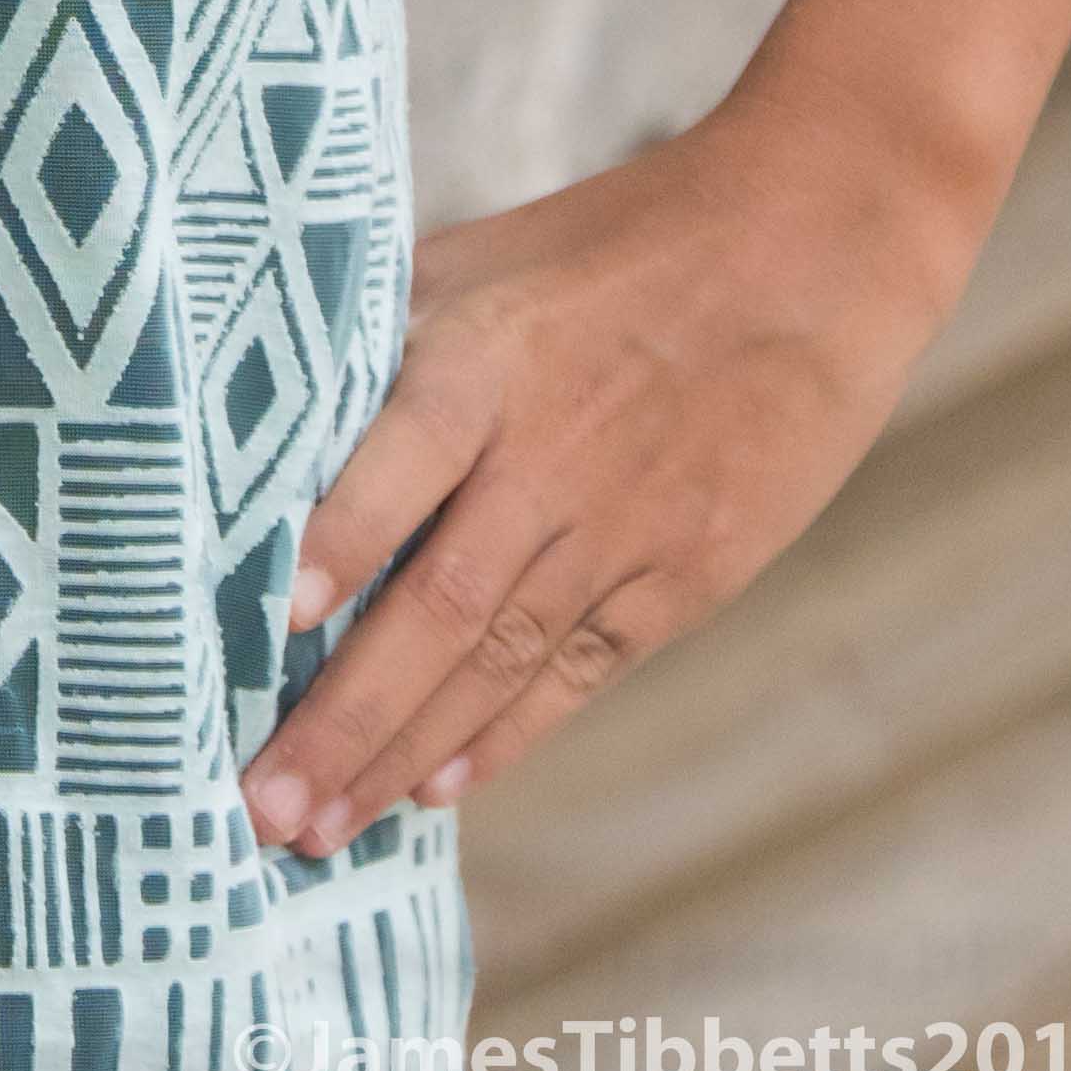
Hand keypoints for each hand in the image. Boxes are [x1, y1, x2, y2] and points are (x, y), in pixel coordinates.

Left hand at [237, 88, 986, 853]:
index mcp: (488, 357)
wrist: (809, 252)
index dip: (335, 545)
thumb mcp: (489, 257)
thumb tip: (273, 414)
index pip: (396, 464)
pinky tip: (436, 792)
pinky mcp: (688, 577)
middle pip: (435, 607)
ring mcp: (622, 529)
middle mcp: (547, 456)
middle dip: (342, 717)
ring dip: (400, 753)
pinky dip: (503, 737)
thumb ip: (390, 338)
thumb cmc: (620, 241)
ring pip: (494, 664)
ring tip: (319, 829)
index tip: (266, 626)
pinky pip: (576, 672)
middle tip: (261, 807)